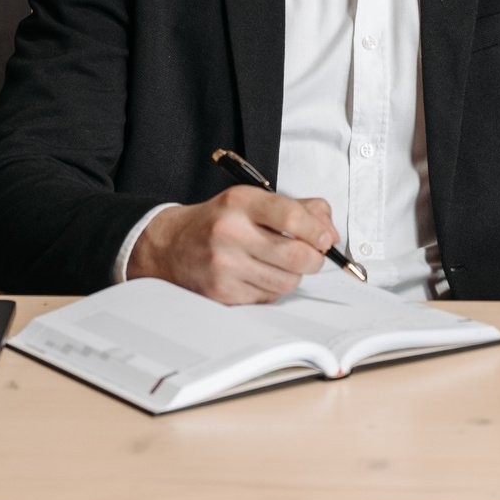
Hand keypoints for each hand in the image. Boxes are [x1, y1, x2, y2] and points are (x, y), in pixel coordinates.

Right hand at [129, 187, 336, 304]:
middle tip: (311, 255)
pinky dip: (271, 289)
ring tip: (277, 264)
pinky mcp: (223, 293)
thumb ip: (298, 208)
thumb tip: (329, 232)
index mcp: (240, 203)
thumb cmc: (217, 221)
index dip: (318, 231)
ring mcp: (225, 266)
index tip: (325, 238)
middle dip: (314, 259)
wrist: (170, 245)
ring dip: (291, 275)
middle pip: (297, 256)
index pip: (292, 217)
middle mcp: (230, 233)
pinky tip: (256, 275)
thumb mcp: (252, 201)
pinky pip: (268, 298)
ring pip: (287, 282)